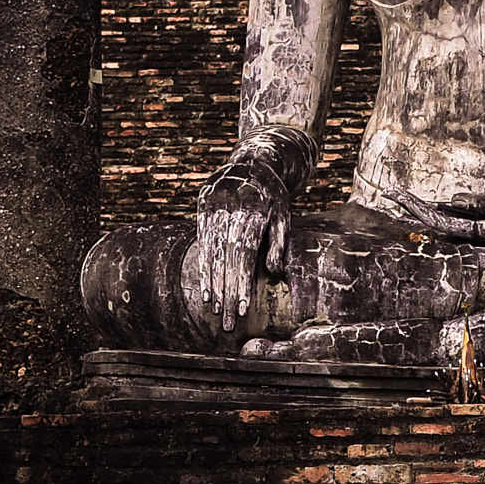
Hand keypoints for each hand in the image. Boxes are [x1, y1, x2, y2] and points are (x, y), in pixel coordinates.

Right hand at [191, 161, 291, 331]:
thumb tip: (274, 274)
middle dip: (227, 294)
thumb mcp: (283, 213)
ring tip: (216, 312)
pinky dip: (204, 272)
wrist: (251, 161)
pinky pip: (201, 247)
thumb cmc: (272, 194)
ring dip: (213, 287)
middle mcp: (228, 212)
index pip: (245, 256)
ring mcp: (212, 211)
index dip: (243, 283)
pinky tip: (206, 293)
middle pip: (226, 261)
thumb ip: (278, 243)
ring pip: (211, 256)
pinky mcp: (202, 211)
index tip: (245, 309)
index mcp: (252, 213)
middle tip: (229, 323)